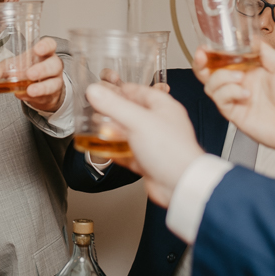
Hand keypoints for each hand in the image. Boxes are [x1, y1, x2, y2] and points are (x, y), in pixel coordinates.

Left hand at [13, 37, 66, 111]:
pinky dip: (34, 97)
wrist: (39, 88)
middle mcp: (52, 66)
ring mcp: (54, 81)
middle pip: (54, 65)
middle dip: (42, 69)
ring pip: (53, 83)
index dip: (46, 46)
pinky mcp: (51, 95)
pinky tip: (24, 95)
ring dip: (41, 87)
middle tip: (29, 74)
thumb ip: (1, 69)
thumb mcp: (14, 66)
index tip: (37, 49)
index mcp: (44, 53)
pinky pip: (45, 96)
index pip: (50, 45)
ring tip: (30, 90)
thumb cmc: (28, 69)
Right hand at [85, 83, 203, 207]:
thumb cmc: (170, 151)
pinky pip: (126, 152)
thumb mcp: (138, 121)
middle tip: (94, 109)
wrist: (180, 185)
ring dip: (111, 131)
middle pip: (130, 112)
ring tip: (94, 127)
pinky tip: (102, 149)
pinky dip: (114, 151)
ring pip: (127, 133)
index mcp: (163, 107)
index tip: (101, 90)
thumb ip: (114, 105)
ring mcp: (153, 143)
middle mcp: (158, 124)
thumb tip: (94, 91)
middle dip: (112, 112)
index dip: (119, 89)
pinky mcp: (146, 161)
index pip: (138, 91)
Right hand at [193, 42, 274, 169]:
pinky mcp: (234, 113)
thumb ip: (264, 51)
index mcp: (251, 71)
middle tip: (203, 56)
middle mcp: (241, 84)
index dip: (212, 52)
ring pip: (211, 85)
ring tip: (239, 78)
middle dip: (201, 63)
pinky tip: (244, 94)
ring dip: (220, 78)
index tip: (207, 46)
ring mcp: (236, 99)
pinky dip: (229, 93)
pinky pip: (220, 100)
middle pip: (209, 73)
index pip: (223, 59)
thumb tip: (250, 38)